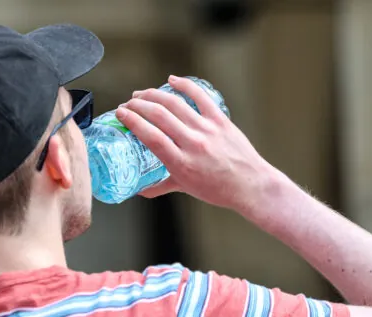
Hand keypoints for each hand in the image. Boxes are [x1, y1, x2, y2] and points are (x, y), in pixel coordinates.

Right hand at [116, 75, 273, 208]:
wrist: (251, 185)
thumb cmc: (218, 189)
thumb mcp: (184, 188)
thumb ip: (159, 186)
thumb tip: (139, 190)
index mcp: (181, 163)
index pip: (150, 136)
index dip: (132, 121)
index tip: (121, 114)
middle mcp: (193, 144)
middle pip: (159, 116)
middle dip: (138, 105)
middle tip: (128, 104)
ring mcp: (207, 129)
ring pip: (175, 104)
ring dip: (154, 94)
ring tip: (142, 94)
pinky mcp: (220, 120)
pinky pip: (200, 97)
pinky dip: (184, 85)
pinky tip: (171, 80)